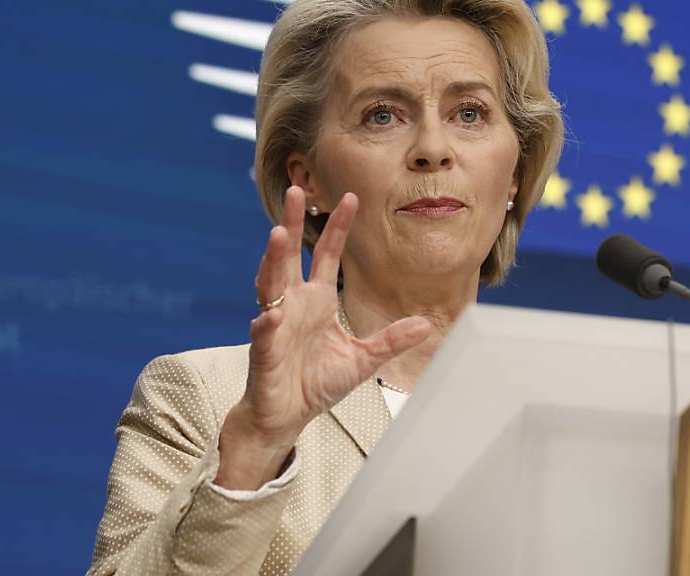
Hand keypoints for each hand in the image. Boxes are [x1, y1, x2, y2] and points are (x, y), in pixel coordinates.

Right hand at [216, 187, 429, 488]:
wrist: (287, 415)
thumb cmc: (317, 383)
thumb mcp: (364, 359)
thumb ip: (391, 340)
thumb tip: (426, 324)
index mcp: (317, 301)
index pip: (328, 255)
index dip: (338, 227)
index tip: (351, 198)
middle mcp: (293, 305)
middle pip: (291, 255)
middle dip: (293, 224)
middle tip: (297, 192)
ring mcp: (275, 324)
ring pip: (270, 284)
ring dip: (272, 259)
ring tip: (277, 234)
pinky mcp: (264, 351)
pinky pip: (263, 333)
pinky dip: (266, 323)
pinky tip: (270, 316)